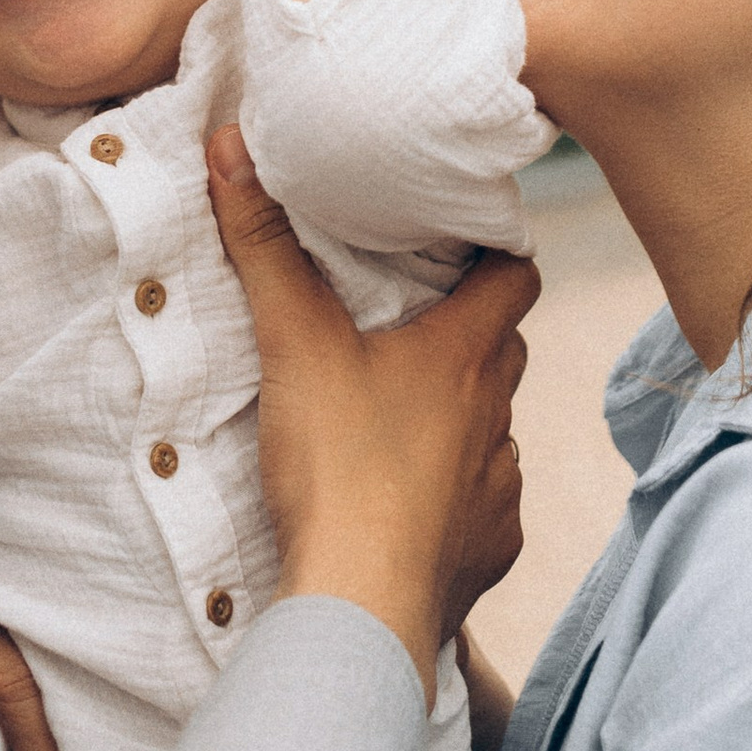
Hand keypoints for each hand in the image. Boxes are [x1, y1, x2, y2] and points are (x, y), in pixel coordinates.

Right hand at [207, 126, 534, 699]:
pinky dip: (456, 499)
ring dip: (460, 421)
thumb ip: (265, 246)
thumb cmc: (339, 467)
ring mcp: (501, 484)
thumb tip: (234, 148)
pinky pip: (485, 508)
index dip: (497, 254)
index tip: (461, 246)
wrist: (362, 603)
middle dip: (469, 336)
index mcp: (465, 352)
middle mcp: (499, 413)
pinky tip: (409, 505)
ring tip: (400, 421)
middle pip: (504, 351)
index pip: (517, 275)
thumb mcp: (293, 343)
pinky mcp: (492, 548)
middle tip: (412, 325)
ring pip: (494, 431)